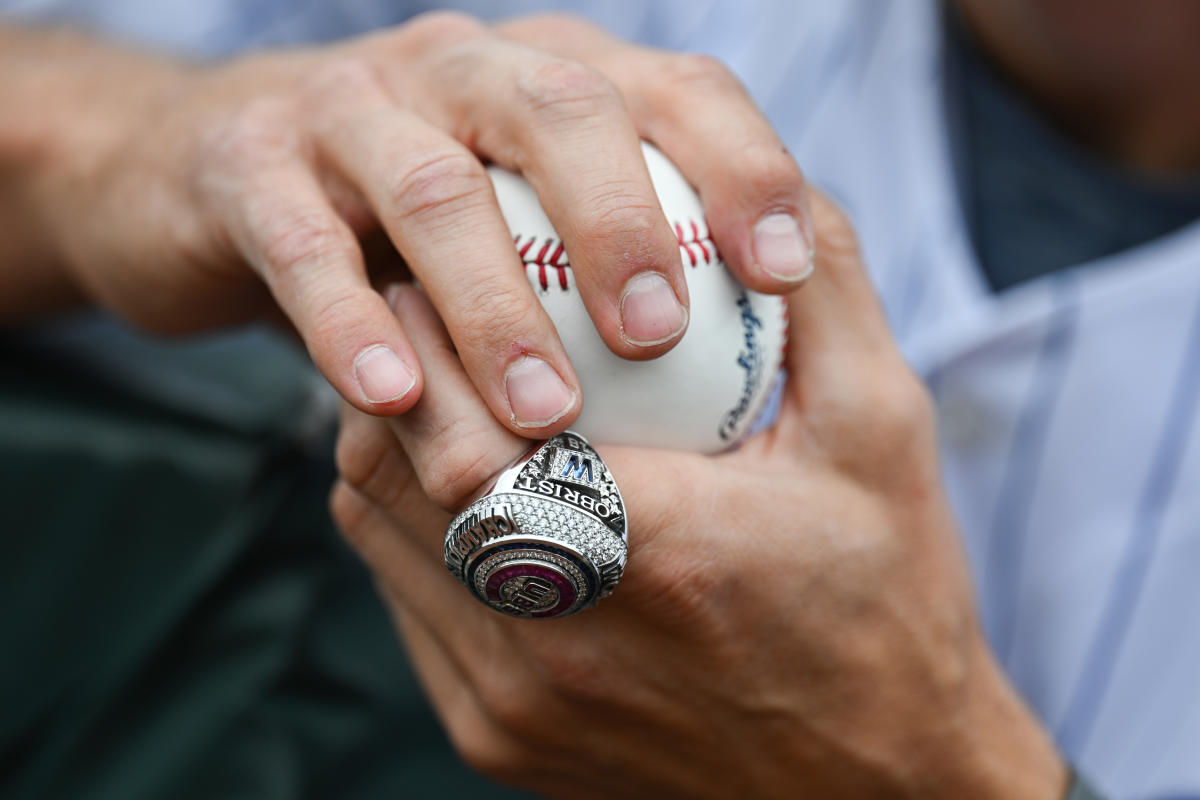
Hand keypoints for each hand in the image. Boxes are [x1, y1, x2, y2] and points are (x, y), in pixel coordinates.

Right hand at [8, 13, 812, 428]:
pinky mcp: (248, 163)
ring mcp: (350, 108)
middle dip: (620, 222)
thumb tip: (756, 345)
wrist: (222, 175)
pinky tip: (394, 400)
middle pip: (560, 111)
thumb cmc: (418, 226)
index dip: (744, 169)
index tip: (785, 277)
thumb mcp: (526, 215)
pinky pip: (302, 243)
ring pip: (433, 186)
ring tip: (543, 414)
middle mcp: (461, 70)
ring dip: (493, 303)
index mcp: (551, 75)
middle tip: (658, 338)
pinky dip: (350, 322)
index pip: (673, 89)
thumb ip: (618, 254)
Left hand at [330, 193, 1065, 797]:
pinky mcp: (497, 738)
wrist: (879, 781)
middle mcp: (561, 645)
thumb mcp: (885, 436)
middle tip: (420, 313)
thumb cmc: (887, 603)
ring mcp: (514, 705)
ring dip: (389, 450)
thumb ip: (824, 298)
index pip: (465, 445)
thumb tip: (765, 192)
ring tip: (436, 386)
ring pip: (380, 545)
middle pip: (393, 487)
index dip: (423, 352)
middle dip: (389, 380)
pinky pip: (408, 608)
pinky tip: (467, 486)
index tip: (430, 280)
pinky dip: (411, 529)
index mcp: (652, 556)